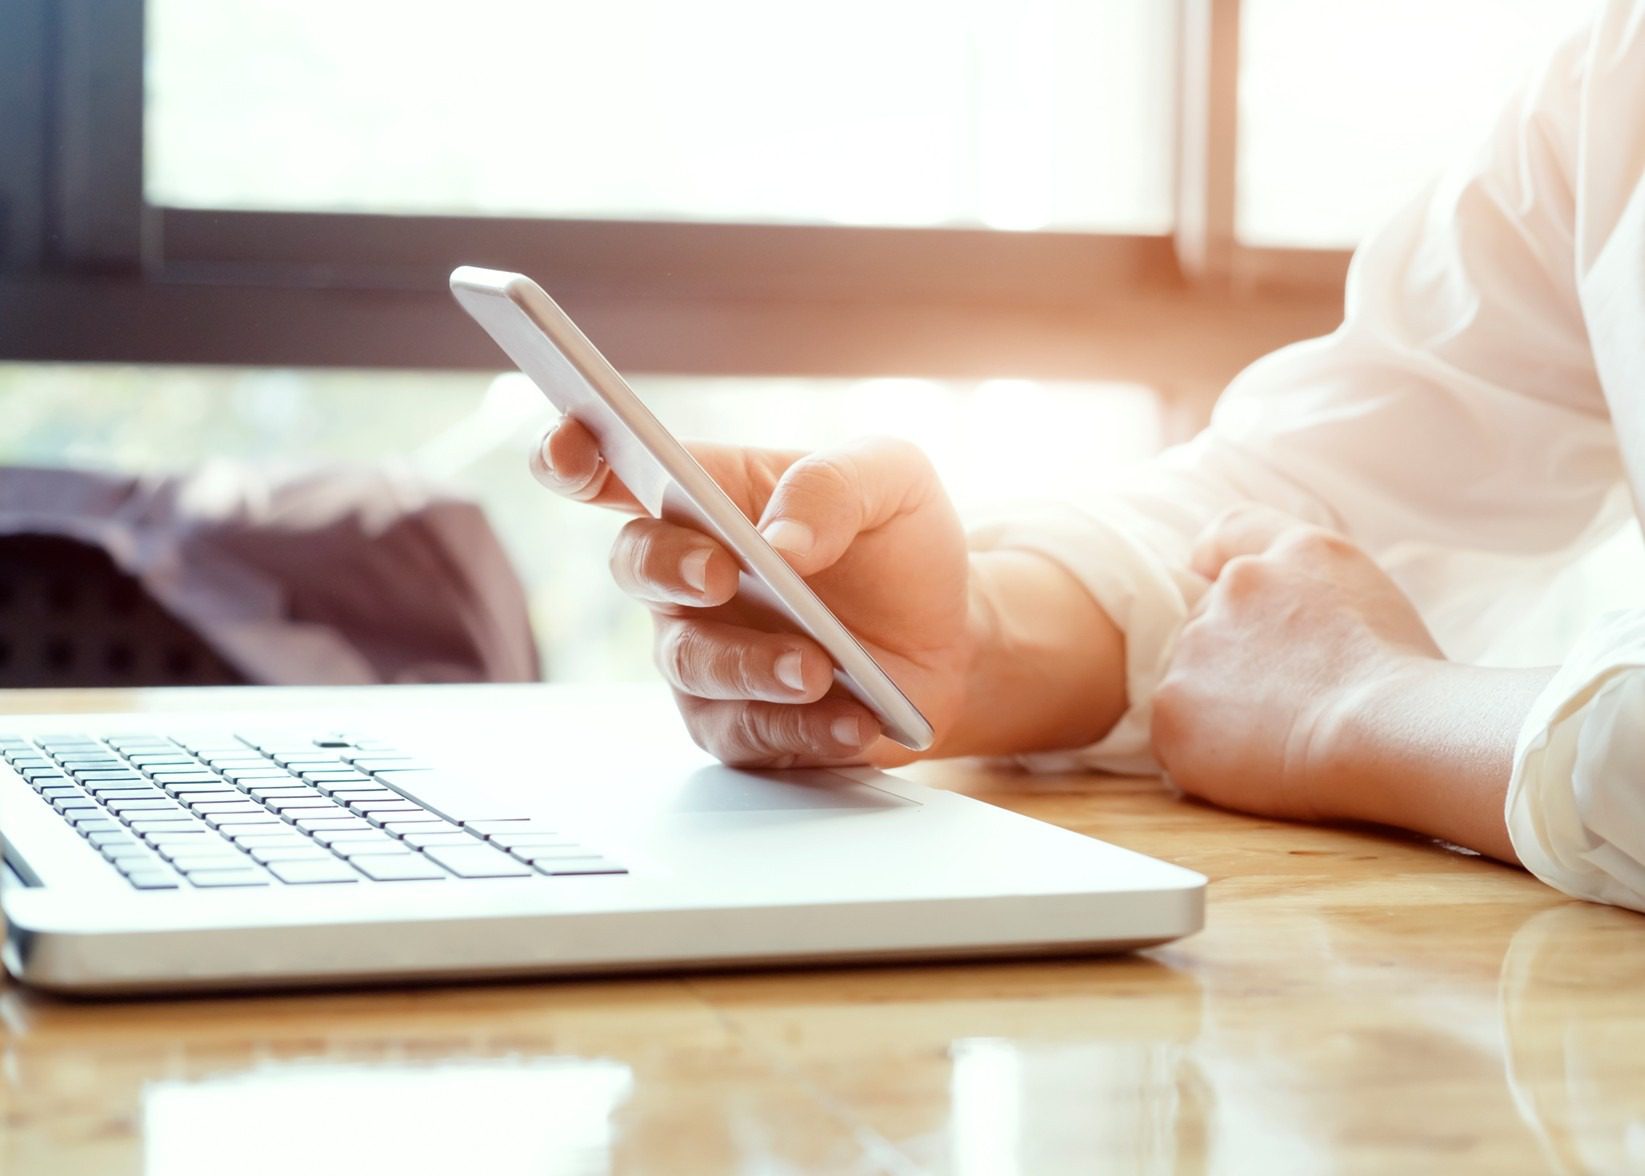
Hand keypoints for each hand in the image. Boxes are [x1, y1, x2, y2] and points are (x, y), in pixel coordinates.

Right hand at [529, 419, 974, 766]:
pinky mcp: (737, 723)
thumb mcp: (891, 480)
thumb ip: (832, 486)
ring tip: (819, 668)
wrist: (953, 637)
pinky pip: (746, 733)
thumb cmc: (900, 544)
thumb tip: (781, 539)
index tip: (569, 449)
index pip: (615, 469)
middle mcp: (687, 571)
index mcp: (707, 494)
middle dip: (670, 567)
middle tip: (721, 573)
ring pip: (692, 662)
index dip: (571, 456)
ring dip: (752, 666)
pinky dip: (801, 728)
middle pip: (636, 563)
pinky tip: (855, 719)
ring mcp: (705, 650)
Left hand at [1151, 506, 1444, 823]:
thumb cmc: (1410, 685)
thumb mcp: (1379, 602)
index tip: (1213, 585)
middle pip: (1209, 618)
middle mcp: (1237, 585)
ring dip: (1218, 705)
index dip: (1217, 561)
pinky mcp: (1172, 707)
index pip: (1232, 532)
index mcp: (1296, 553)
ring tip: (1276, 739)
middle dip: (1233, 656)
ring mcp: (1197, 645)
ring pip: (1191, 676)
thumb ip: (1316, 590)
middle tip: (1283, 703)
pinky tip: (1252, 766)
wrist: (1390, 731)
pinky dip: (1205, 754)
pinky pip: (1177, 733)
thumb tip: (1288, 619)